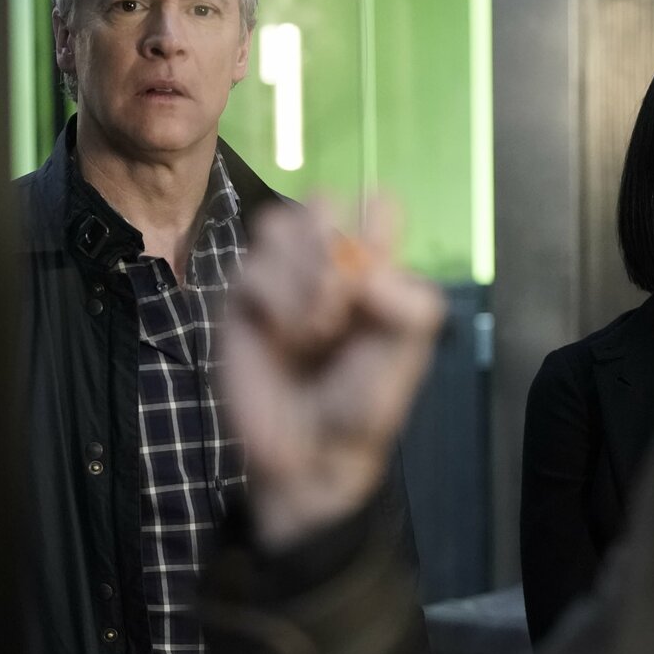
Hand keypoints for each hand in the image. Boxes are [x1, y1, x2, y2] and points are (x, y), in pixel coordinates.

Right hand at [222, 199, 444, 550]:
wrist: (310, 452)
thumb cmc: (362, 401)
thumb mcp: (407, 352)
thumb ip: (411, 304)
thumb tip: (369, 273)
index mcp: (371, 268)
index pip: (375, 206)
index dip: (375, 222)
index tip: (377, 266)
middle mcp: (324, 264)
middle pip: (321, 202)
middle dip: (331, 244)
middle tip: (343, 300)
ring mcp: (279, 279)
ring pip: (278, 224)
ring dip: (301, 275)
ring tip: (317, 328)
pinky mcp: (242, 301)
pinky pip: (250, 268)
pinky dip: (277, 299)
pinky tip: (288, 337)